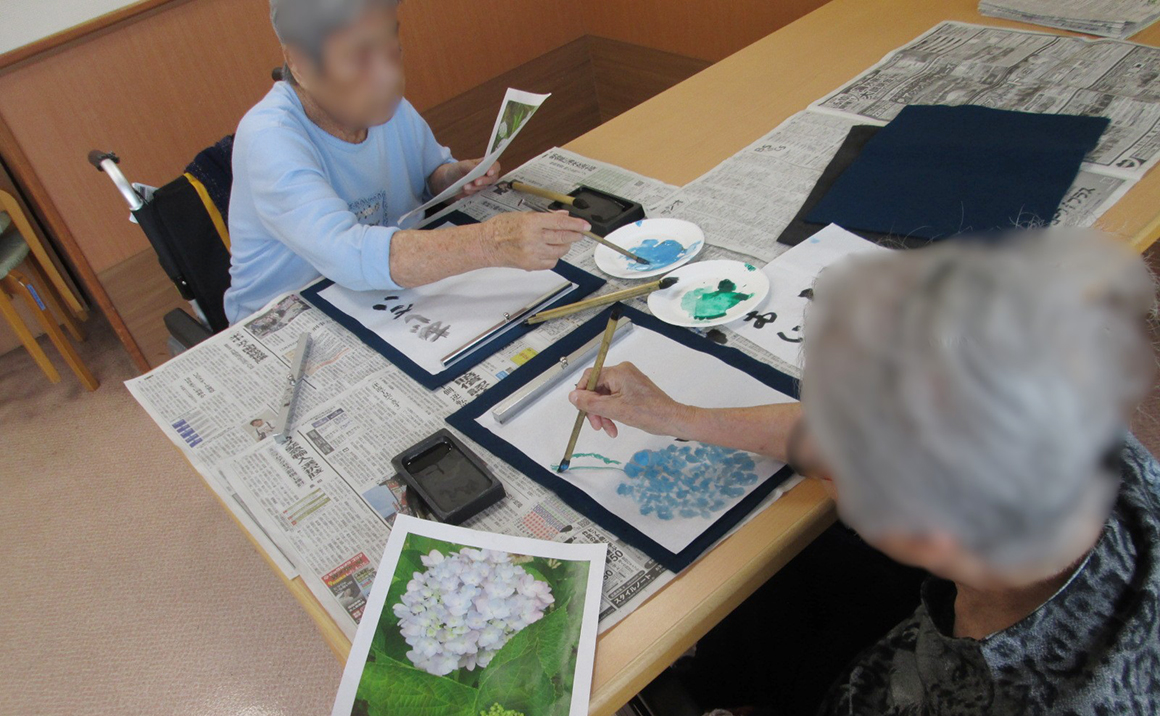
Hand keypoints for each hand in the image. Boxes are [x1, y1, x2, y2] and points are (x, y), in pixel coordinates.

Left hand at [430, 159, 500, 197]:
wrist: (446, 182)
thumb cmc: (456, 170)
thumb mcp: (461, 165)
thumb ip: (470, 166)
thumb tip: (477, 169)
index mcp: (485, 164)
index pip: (495, 166)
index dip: (494, 169)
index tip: (488, 172)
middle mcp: (486, 175)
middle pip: (493, 179)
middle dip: (485, 180)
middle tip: (476, 181)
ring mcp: (482, 186)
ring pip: (485, 188)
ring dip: (476, 187)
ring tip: (465, 186)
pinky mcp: (477, 194)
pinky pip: (479, 195)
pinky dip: (472, 193)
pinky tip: (465, 191)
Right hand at [481, 211, 588, 270]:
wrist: (486, 244)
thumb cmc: (501, 228)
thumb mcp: (523, 215)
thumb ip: (546, 217)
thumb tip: (563, 216)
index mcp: (531, 223)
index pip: (561, 223)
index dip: (577, 224)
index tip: (586, 226)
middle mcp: (533, 238)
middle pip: (564, 238)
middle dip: (575, 236)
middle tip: (580, 233)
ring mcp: (532, 253)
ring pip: (560, 251)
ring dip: (564, 246)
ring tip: (560, 241)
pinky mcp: (531, 265)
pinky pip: (551, 263)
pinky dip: (554, 257)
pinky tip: (548, 251)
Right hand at [568, 362, 688, 437]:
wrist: (672, 419)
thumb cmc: (648, 413)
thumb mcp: (614, 410)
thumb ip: (591, 403)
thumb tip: (572, 396)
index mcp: (618, 372)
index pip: (590, 377)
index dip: (582, 394)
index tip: (583, 411)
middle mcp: (623, 372)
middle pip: (597, 388)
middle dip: (595, 409)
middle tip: (597, 426)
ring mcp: (628, 380)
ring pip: (605, 396)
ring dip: (604, 413)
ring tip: (609, 430)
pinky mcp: (633, 389)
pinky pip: (615, 398)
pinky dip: (613, 412)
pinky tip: (615, 426)